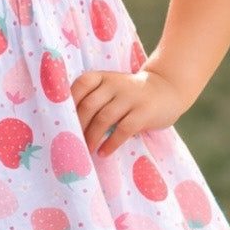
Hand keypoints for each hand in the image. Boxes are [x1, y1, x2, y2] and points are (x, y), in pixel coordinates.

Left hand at [70, 69, 188, 155]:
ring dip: (92, 137)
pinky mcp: (144, 111)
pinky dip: (111, 143)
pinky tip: (104, 152)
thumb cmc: (130, 95)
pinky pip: (123, 130)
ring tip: (87, 149)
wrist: (167, 89)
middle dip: (78, 126)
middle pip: (89, 105)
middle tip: (73, 142)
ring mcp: (130, 97)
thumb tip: (69, 127)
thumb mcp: (111, 89)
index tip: (62, 121)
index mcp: (103, 77)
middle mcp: (115, 84)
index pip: (80, 85)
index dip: (68, 103)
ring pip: (104, 118)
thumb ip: (94, 100)